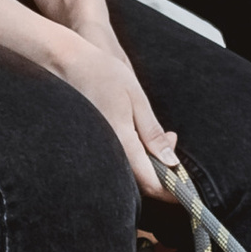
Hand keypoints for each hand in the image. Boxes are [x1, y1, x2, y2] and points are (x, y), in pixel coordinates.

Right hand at [47, 26, 179, 201]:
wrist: (66, 62)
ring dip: (150, 161)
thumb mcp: (137, 99)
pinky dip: (135, 153)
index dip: (172, 189)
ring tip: (160, 133)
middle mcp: (107, 153)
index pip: (151, 184)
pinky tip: (137, 132)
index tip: (185, 179)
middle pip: (142, 182)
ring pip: (130, 172)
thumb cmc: (102, 74)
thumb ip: (153, 134)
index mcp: (122, 143)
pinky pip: (119, 160)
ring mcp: (98, 151)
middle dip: (164, 170)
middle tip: (172, 138)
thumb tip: (172, 162)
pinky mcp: (94, 145)